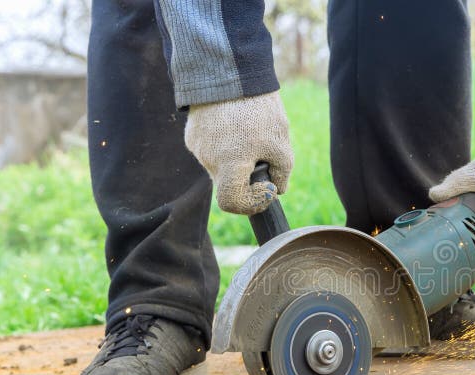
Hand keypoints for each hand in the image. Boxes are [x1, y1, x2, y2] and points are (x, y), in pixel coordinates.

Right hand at [184, 92, 293, 214]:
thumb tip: (279, 189)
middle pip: (228, 184)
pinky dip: (225, 145)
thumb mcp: (280, 142)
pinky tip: (236, 124)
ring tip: (250, 132)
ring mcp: (196, 146)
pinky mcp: (192, 133)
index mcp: (228, 166)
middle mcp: (207, 160)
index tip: (266, 187)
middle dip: (247, 177)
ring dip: (236, 159)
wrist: (228, 69)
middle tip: (263, 155)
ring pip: (220, 166)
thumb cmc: (257, 109)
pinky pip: (211, 149)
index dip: (251, 203)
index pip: (231, 203)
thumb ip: (283, 172)